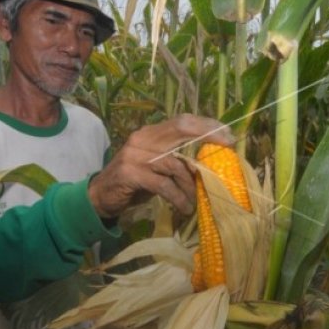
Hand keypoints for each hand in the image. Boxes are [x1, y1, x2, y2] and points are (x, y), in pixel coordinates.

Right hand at [88, 114, 234, 218]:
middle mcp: (143, 138)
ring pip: (175, 164)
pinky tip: (185, 207)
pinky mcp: (130, 173)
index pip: (182, 121)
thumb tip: (208, 164)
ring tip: (197, 199)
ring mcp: (135, 154)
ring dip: (191, 184)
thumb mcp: (156, 166)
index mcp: (151, 133)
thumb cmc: (134, 182)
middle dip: (207, 136)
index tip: (228, 134)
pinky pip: (163, 185)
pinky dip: (177, 197)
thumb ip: (176, 160)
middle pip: (180, 130)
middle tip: (227, 149)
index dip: (206, 125)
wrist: (99, 196)